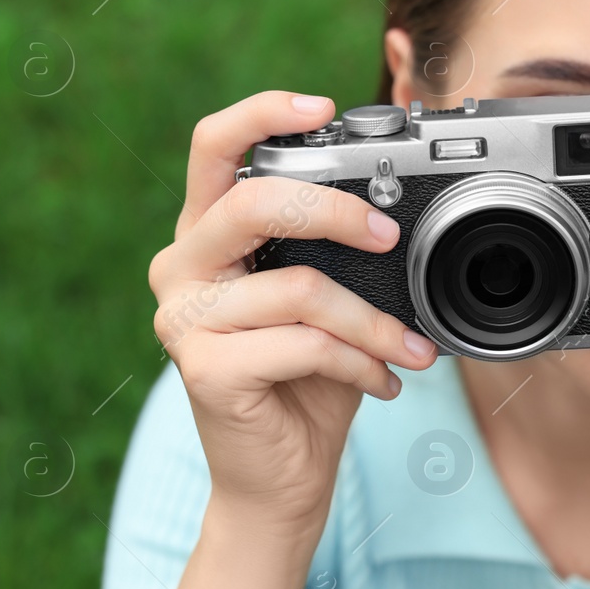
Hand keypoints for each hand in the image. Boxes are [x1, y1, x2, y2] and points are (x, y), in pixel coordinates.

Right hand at [148, 91, 438, 539]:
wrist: (279, 482)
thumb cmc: (305, 384)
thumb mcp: (327, 299)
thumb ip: (338, 249)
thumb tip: (400, 202)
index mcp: (206, 236)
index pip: (212, 147)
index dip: (262, 113)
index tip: (322, 106)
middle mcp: (180, 268)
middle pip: (253, 201)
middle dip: (338, 211)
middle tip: (391, 235)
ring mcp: (182, 319)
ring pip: (299, 287)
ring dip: (373, 321)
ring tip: (408, 348)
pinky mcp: (202, 369)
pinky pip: (303, 344)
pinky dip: (360, 362)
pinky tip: (382, 383)